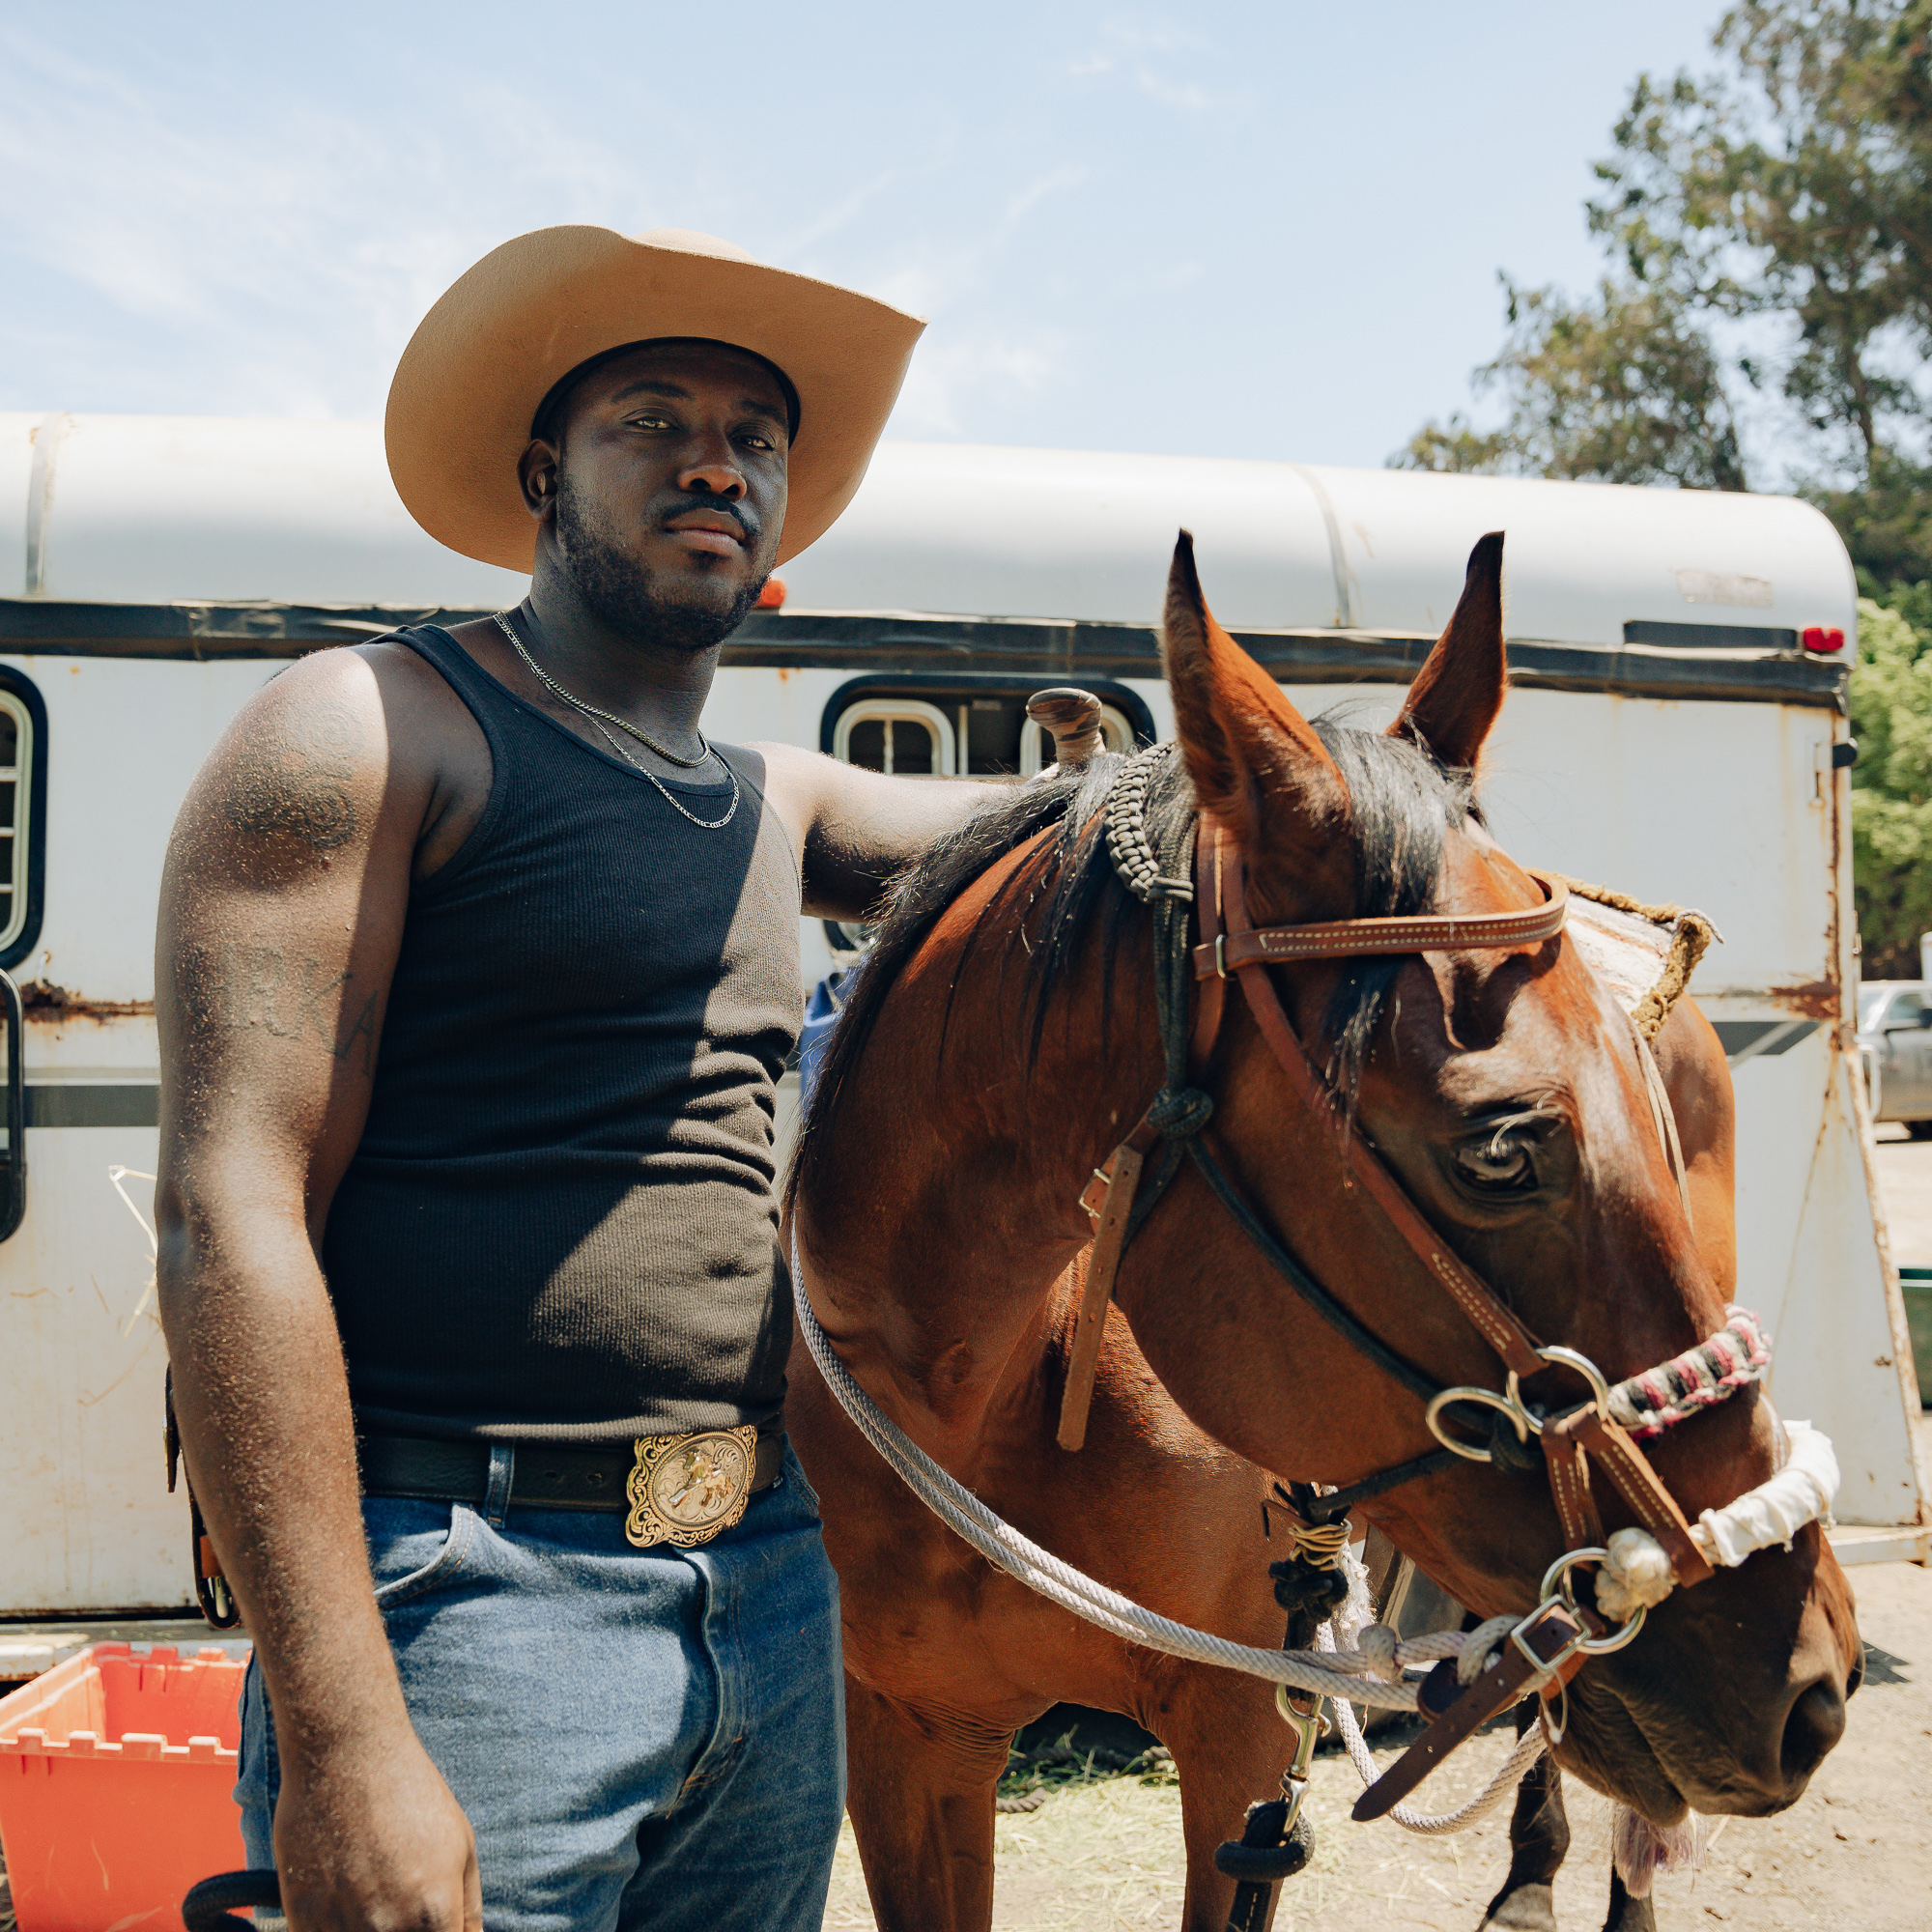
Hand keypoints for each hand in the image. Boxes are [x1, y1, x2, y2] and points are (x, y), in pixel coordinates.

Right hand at [273, 1734, 479, 1931]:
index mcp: (434, 1912)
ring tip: (373, 1894)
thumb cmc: (412, 1793)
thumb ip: (467, 1908)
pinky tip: (343, 1903)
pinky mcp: (300, 1918)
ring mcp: (340, 1927)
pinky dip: (334, 1931)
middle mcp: (387, 1929)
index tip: (436, 1927)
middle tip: (401, 1901)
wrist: (346, 1755)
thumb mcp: (461, 1845)